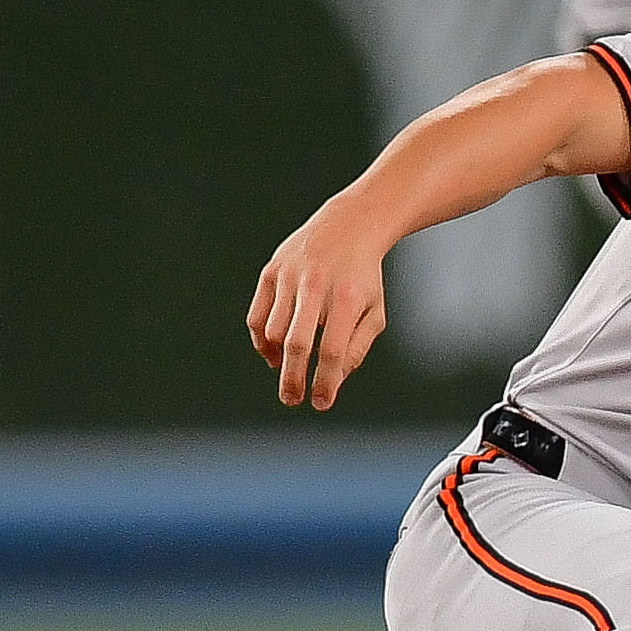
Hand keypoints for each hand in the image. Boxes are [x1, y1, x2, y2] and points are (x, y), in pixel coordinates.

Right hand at [246, 207, 392, 410]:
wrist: (348, 227)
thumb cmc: (363, 278)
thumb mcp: (374, 312)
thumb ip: (356, 348)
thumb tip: (332, 382)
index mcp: (349, 299)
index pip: (332, 351)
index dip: (325, 382)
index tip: (321, 403)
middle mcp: (317, 286)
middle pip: (297, 344)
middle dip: (293, 379)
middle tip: (293, 400)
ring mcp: (289, 277)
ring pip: (273, 332)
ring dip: (277, 359)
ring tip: (288, 371)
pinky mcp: (270, 272)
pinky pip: (257, 317)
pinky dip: (261, 341)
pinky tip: (271, 353)